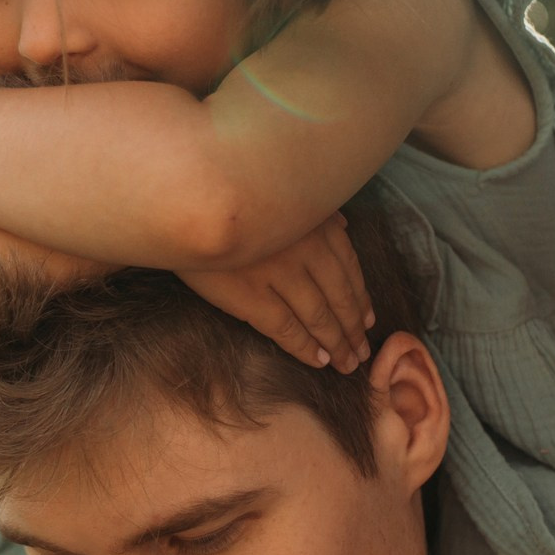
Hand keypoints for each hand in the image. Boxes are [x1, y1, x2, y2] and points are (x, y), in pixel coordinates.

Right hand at [180, 211, 375, 372]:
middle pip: (339, 297)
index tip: (367, 320)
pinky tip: (318, 361)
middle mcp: (306, 250)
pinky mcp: (252, 297)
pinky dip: (306, 347)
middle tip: (361, 352)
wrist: (187, 203)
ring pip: (319, 317)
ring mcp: (280, 275)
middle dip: (353, 328)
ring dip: (336, 343)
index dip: (361, 299)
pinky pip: (286, 328)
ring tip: (346, 363)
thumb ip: (313, 210)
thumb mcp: (281, 191)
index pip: (349, 269)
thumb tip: (343, 224)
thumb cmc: (233, 195)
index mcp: (316, 224)